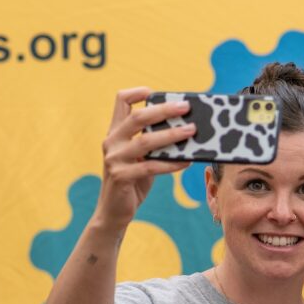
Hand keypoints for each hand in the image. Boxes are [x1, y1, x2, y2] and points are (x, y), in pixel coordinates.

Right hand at [93, 87, 193, 232]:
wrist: (114, 211)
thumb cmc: (133, 181)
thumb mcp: (141, 158)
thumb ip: (154, 144)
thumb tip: (186, 131)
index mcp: (115, 132)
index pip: (120, 101)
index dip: (137, 92)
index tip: (155, 92)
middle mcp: (111, 141)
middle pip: (137, 117)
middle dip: (163, 110)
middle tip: (185, 107)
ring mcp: (114, 158)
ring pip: (145, 141)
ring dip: (171, 135)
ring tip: (191, 132)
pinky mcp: (121, 176)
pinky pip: (150, 167)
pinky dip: (171, 164)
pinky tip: (187, 162)